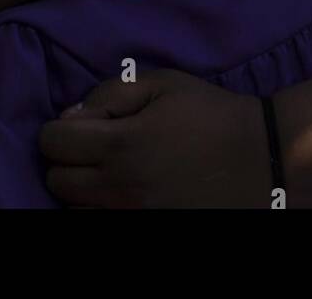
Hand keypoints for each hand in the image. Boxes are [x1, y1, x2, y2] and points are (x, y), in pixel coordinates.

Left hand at [39, 70, 271, 208]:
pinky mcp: (146, 229)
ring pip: (72, 209)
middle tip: (96, 145)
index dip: (59, 128)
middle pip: (56, 180)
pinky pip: (98, 225)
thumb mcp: (162, 83)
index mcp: (121, 144)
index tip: (84, 123)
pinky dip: (99, 209)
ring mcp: (131, 215)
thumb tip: (71, 116)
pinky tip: (121, 190)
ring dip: (81, 188)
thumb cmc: (210, 112)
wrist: (259, 157)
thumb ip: (110, 92)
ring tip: (109, 170)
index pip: (51, 143)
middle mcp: (119, 187)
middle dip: (67, 158)